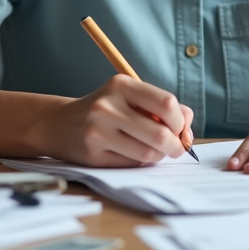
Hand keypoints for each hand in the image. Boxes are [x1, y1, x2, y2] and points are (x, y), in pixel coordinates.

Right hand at [39, 75, 193, 167]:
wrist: (59, 124)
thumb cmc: (105, 110)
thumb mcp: (129, 97)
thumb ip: (161, 107)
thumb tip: (188, 126)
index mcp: (121, 85)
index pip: (166, 103)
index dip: (180, 121)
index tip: (180, 128)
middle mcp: (108, 106)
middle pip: (160, 133)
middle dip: (175, 145)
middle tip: (177, 148)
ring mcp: (98, 131)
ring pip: (147, 153)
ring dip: (158, 156)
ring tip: (154, 151)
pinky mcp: (93, 154)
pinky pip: (131, 164)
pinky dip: (140, 163)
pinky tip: (133, 154)